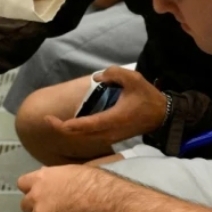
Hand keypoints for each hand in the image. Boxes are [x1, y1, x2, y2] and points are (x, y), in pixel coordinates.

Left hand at [19, 164, 105, 211]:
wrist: (95, 196)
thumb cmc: (89, 181)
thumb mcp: (67, 170)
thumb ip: (53, 175)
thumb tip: (50, 175)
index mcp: (40, 178)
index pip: (22, 183)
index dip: (29, 190)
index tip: (36, 192)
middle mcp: (36, 194)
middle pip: (25, 204)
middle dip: (36, 207)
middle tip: (50, 209)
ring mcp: (40, 211)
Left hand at [43, 66, 167, 144]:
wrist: (163, 116)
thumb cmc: (147, 97)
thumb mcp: (133, 79)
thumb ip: (114, 74)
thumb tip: (97, 78)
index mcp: (112, 119)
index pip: (84, 125)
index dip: (66, 125)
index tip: (51, 119)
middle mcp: (109, 131)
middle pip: (81, 134)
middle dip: (62, 128)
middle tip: (47, 119)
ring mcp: (111, 136)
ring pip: (86, 137)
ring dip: (71, 131)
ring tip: (56, 121)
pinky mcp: (113, 136)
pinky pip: (92, 136)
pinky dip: (80, 131)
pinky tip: (73, 124)